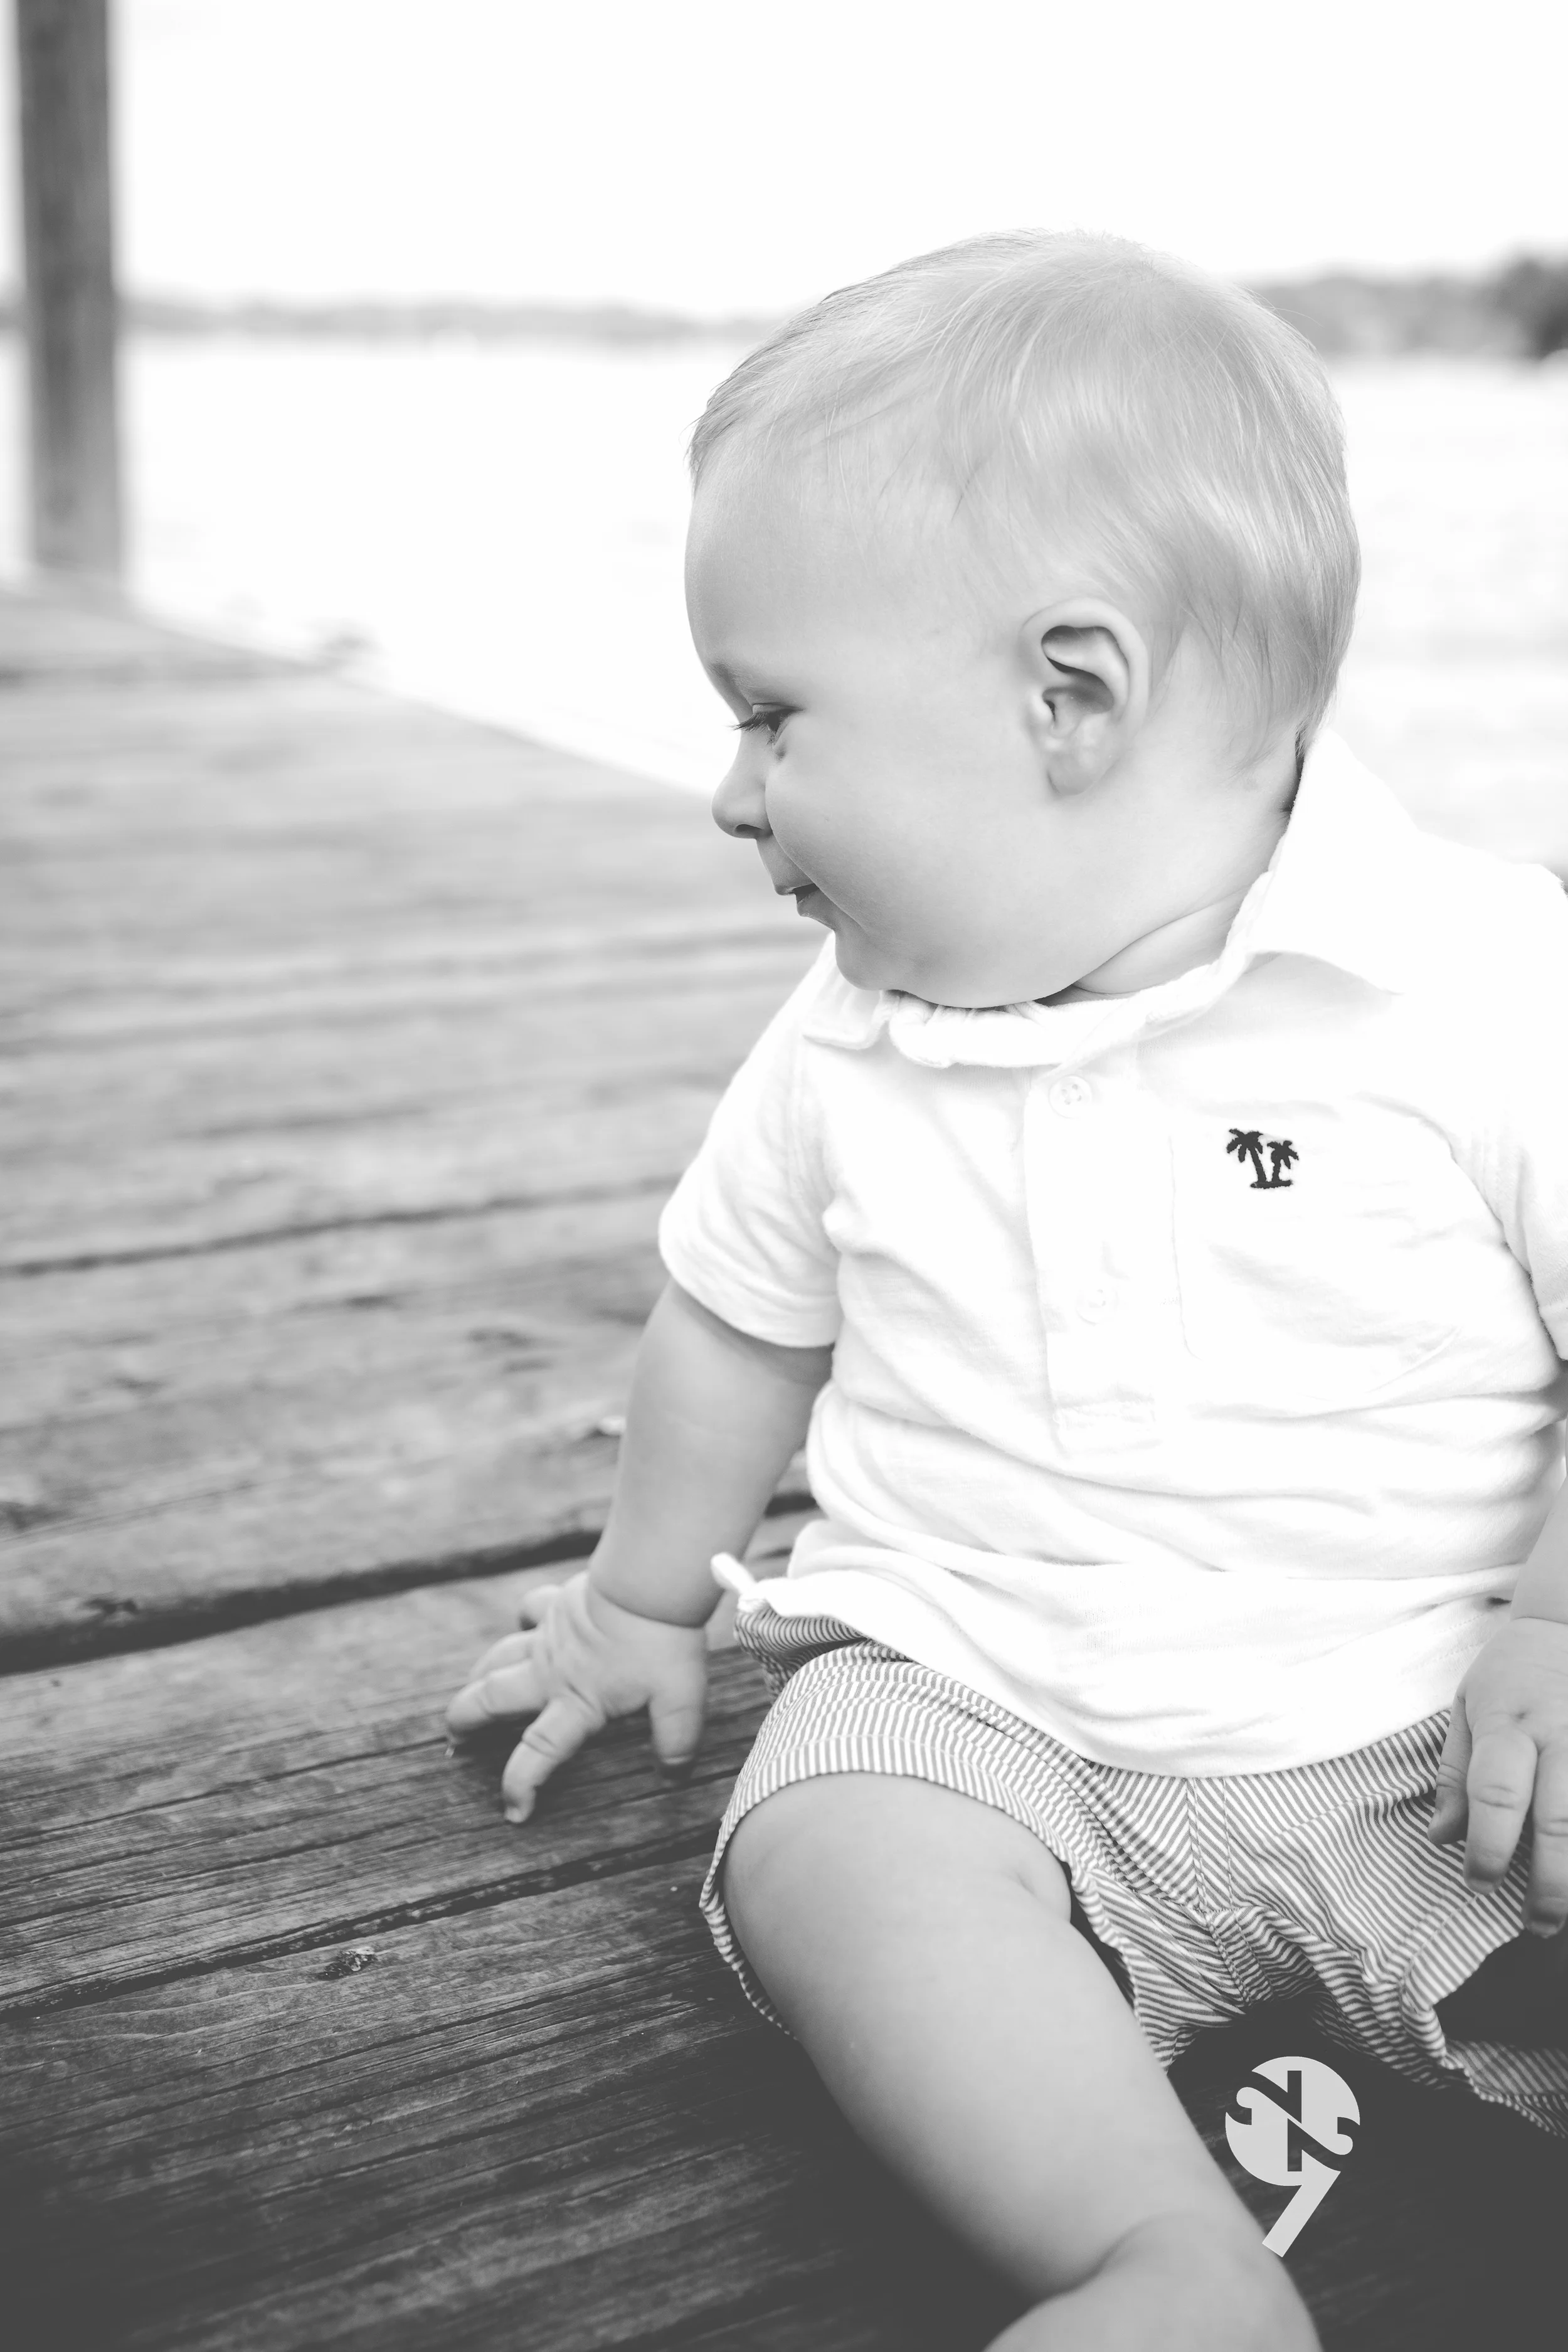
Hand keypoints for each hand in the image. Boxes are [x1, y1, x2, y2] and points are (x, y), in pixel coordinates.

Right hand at [446, 1571, 709, 1822]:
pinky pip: (529, 1609)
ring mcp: (549, 1636)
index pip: (539, 1752)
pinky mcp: (556, 1604)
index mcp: (577, 1703)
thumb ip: (676, 1741)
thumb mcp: (680, 1701)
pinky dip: (524, 1617)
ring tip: (470, 1687)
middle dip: (466, 1720)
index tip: (514, 1812)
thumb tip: (675, 1777)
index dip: (520, 1784)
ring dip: (479, 1674)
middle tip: (454, 1738)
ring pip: (498, 1656)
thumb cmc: (662, 1642)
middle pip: (492, 1698)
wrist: (647, 1583)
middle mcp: (551, 1673)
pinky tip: (526, 1621)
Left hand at [1429, 1615, 1567, 1936]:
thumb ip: (1456, 1776)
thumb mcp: (1466, 1707)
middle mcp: (1562, 1736)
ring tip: (1567, 1915)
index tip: (1477, 1883)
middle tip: (1535, 1926)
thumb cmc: (1511, 1673)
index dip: (1487, 1846)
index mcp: (1510, 1723)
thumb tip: (1441, 1838)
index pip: (1497, 1793)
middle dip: (1549, 1884)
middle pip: (1560, 1821)